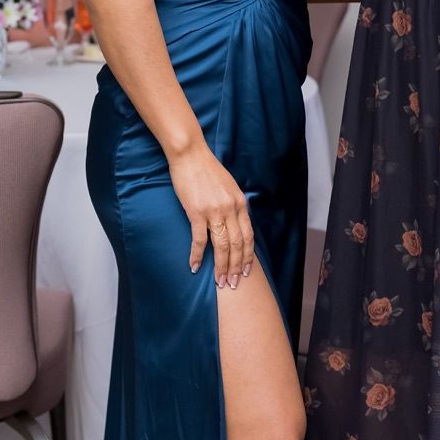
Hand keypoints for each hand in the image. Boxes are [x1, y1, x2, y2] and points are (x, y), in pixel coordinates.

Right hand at [168, 141, 254, 286]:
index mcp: (240, 203)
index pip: (248, 236)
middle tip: (233, 284)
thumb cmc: (207, 170)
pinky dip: (197, 255)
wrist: (190, 154)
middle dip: (236, 268)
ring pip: (222, 246)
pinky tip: (195, 266)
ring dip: (221, 267)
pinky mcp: (197, 211)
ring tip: (219, 282)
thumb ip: (233, 205)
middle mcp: (231, 209)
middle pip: (238, 245)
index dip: (248, 257)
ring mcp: (215, 211)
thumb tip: (234, 222)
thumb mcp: (229, 187)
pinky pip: (200, 239)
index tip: (246, 272)